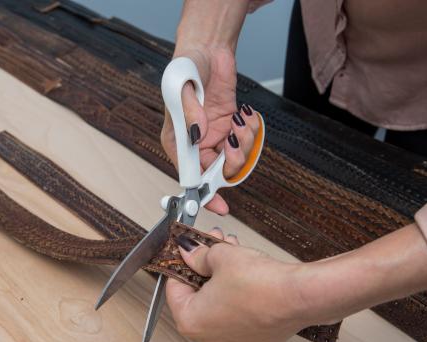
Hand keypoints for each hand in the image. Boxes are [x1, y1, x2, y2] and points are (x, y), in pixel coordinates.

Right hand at [160, 48, 260, 214]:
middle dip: (230, 163)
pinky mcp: (231, 128)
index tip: (218, 206)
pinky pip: (246, 141)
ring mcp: (215, 138)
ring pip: (235, 159)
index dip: (202, 195)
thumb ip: (189, 113)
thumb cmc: (186, 68)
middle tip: (233, 141)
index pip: (188, 176)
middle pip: (216, 173)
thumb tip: (198, 135)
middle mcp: (196, 145)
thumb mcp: (181, 88)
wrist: (208, 50)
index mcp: (177, 142)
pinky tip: (243, 113)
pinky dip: (250, 130)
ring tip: (238, 120)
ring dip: (243, 143)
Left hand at [166, 224, 426, 341]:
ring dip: (222, 279)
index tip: (188, 250)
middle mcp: (209, 338)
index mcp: (190, 321)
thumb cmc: (260, 283)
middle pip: (197, 296)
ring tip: (235, 254)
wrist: (300, 296)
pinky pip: (238, 315)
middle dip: (205, 268)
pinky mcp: (256, 341)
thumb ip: (198, 255)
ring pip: (219, 304)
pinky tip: (249, 275)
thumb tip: (189, 253)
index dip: (181, 263)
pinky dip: (240, 295)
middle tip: (213, 246)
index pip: (173, 288)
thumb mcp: (220, 256)